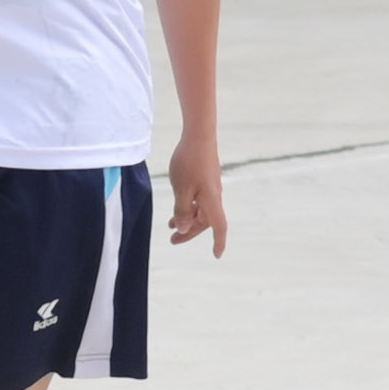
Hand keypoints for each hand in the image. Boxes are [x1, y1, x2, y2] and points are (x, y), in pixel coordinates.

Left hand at [163, 130, 225, 253]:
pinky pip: (199, 199)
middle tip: (172, 240)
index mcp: (211, 201)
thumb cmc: (189, 162)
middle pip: (206, 221)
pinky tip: (177, 204)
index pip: (218, 227)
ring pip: (201, 209)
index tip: (217, 255)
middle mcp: (214, 196)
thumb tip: (183, 227)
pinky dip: (188, 206)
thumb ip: (181, 211)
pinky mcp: (206, 178)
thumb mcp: (181, 190)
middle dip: (189, 231)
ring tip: (169, 225)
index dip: (219, 242)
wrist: (199, 135)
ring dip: (187, 218)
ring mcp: (211, 186)